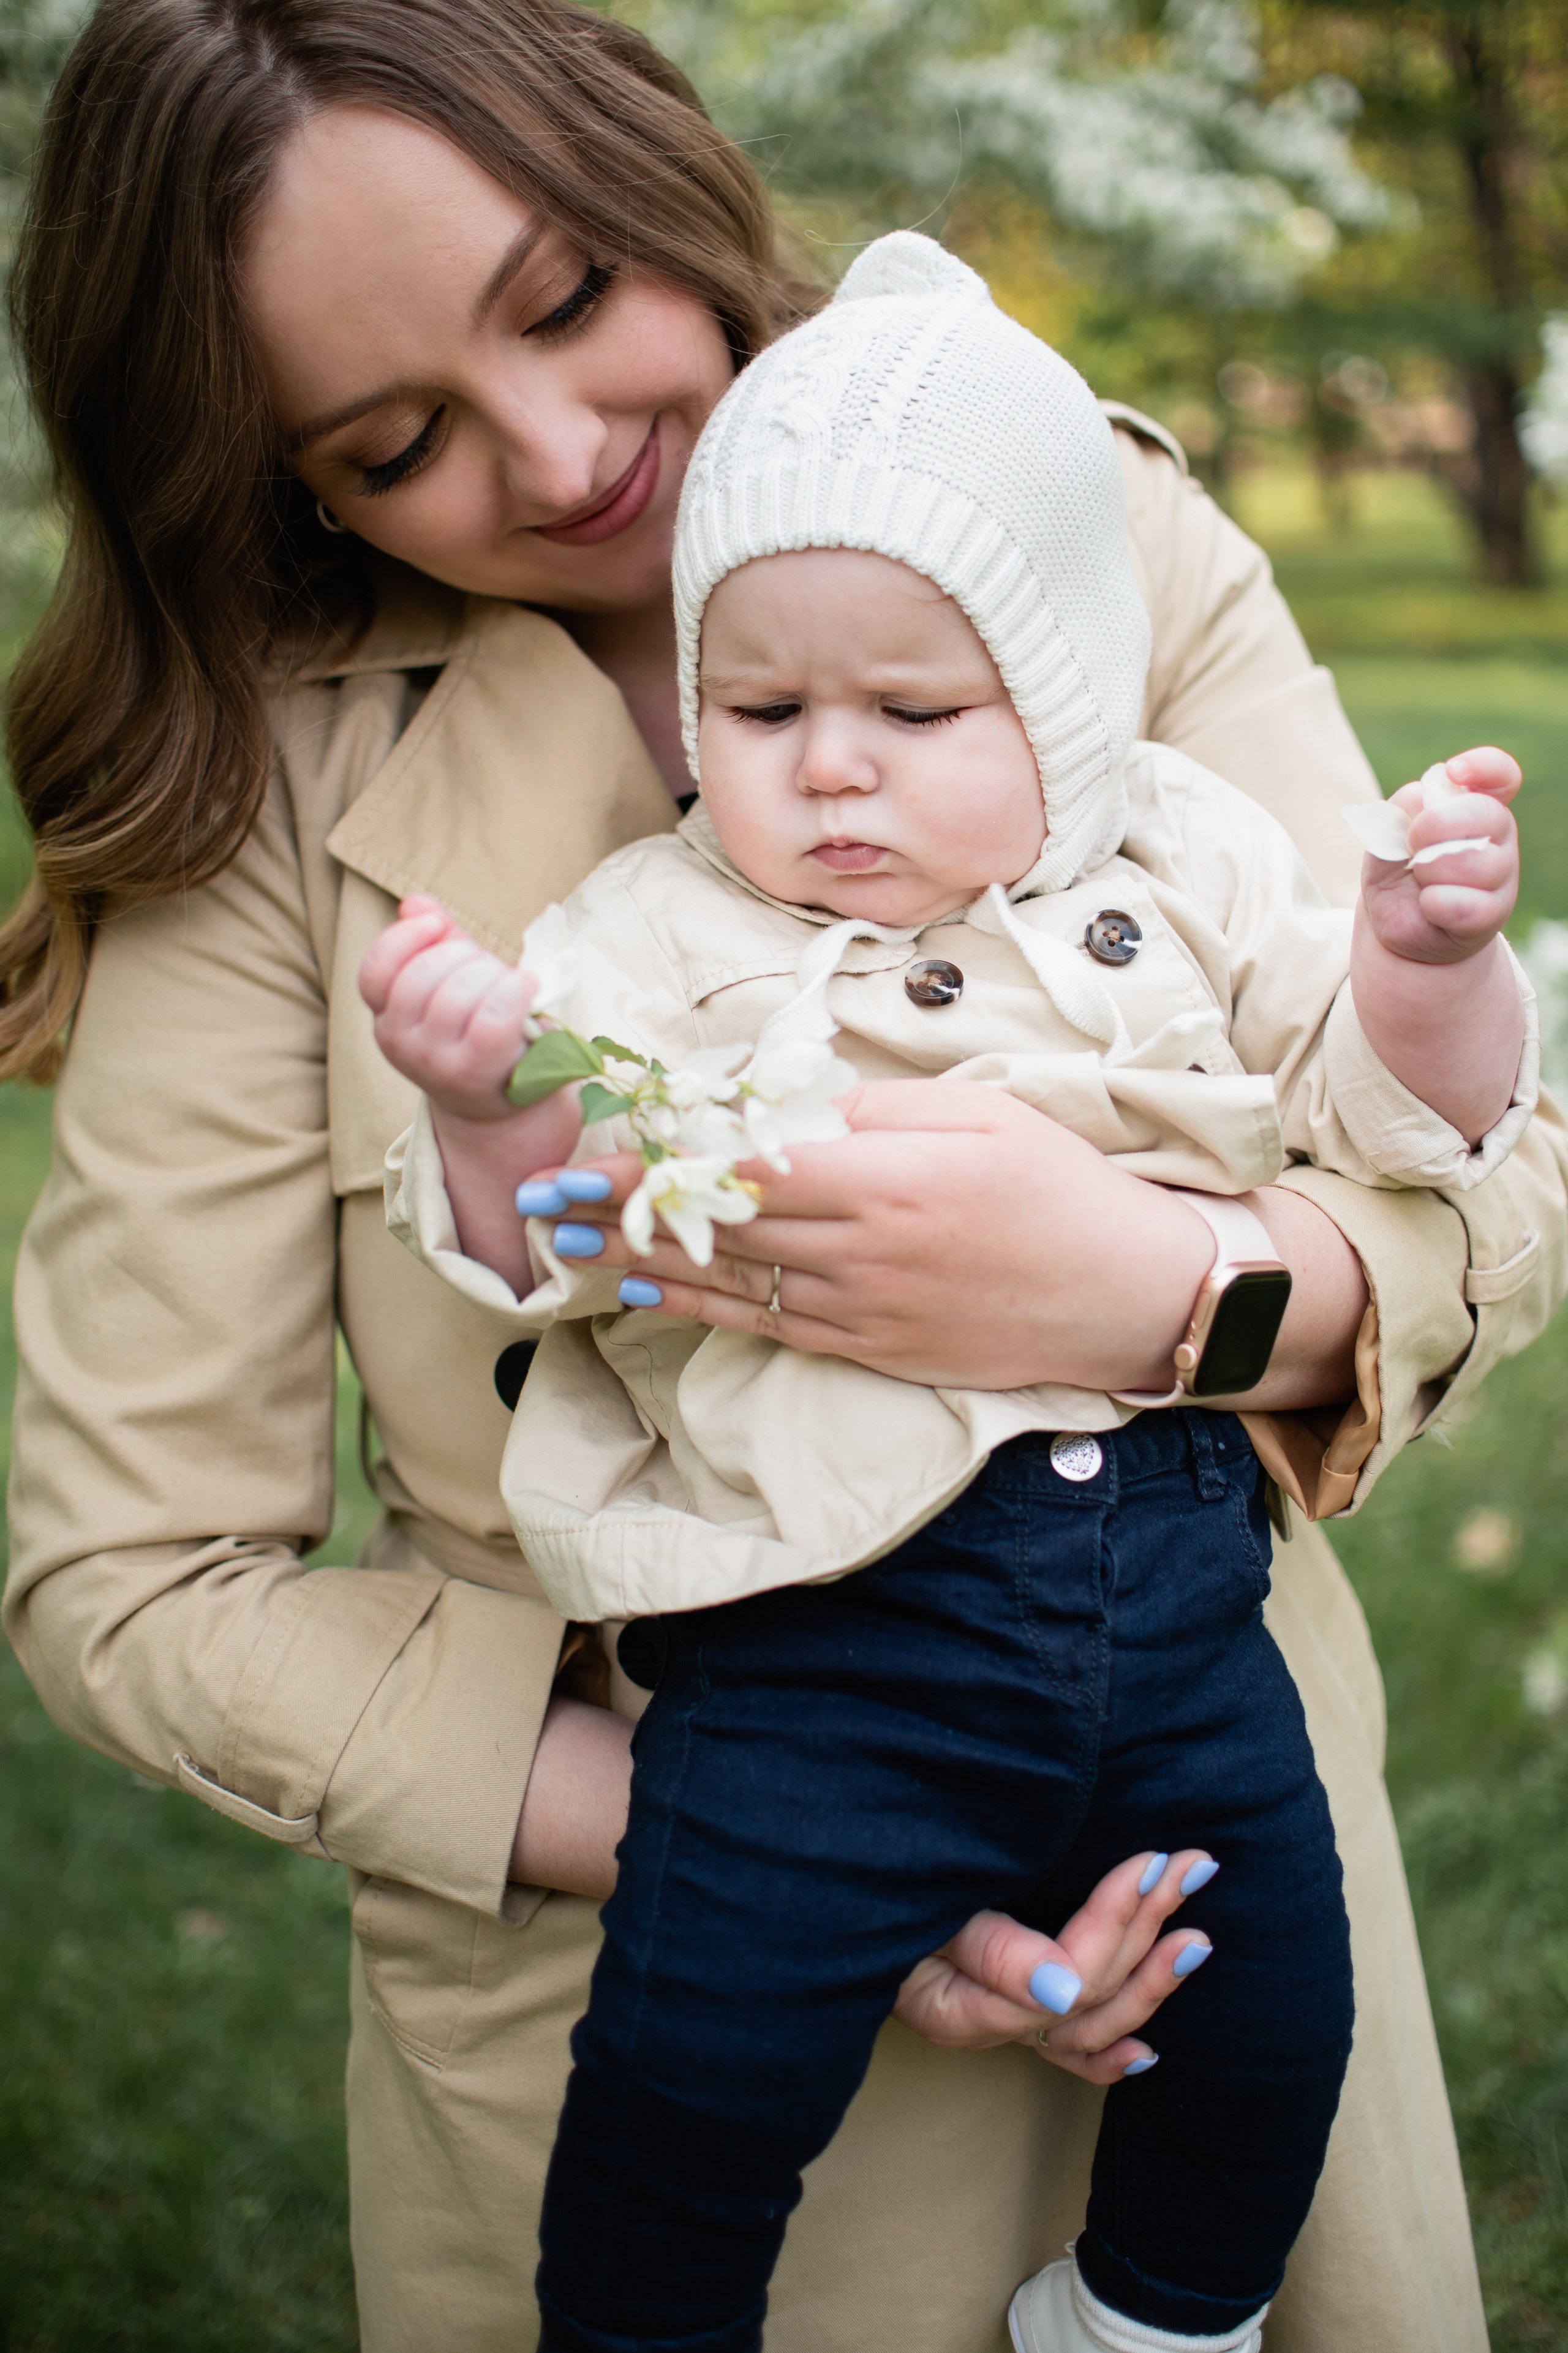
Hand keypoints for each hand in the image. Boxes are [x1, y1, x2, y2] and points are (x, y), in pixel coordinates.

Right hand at [361, 894, 582, 1283]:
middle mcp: (401, 1044)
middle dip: (466, 958)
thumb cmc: (480, 1034)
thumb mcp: (451, 986)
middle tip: (491, 971)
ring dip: (495, 976)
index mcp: (387, 1019)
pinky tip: (529, 987)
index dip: (404, 939)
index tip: (438, 926)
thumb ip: (434, 943)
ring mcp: (435, 1063)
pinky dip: (515, 992)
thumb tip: (414, 902)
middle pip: (424, 974)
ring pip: (460, 991)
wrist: (509, 1109)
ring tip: (511, 988)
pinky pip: (493, 1017)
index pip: (375, 971)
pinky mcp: (476, 1075)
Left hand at [525, 1083, 1365, 1408]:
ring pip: (730, 1284)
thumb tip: (784, 1109)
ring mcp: (863, 1311)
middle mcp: (864, 1253)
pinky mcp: (870, 1350)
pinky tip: (644, 1299)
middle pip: (720, 1228)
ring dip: (641, 1265)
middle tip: (541, 1196)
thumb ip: (876, 1112)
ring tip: (566, 1247)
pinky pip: (765, 1328)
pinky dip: (698, 1312)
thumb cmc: (1060, 1190)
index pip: (750, 1167)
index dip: (663, 1159)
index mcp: (890, 1181)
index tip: (595, 1145)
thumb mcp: (979, 1117)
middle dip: (623, 1211)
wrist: (1125, 1296)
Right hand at [892, 1851, 1218, 2084]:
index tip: (1153, 1860)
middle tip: (1192, 1867)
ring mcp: (998, 2025)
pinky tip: (1150, 2051)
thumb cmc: (864, 1880)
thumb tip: (1062, 1986)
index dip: (1114, 1920)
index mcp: (956, 2006)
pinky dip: (1111, 2052)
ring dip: (1149, 1979)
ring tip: (1197, 1935)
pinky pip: (1065, 2050)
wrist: (816, 1888)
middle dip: (1144, 1930)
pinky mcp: (1006, 2014)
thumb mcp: (918, 1907)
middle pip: (1085, 1997)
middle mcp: (984, 2027)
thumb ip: (987, 1947)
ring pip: (1088, 2025)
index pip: (1061, 1976)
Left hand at [1359, 745, 1519, 965]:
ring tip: (1418, 878)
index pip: (1500, 774)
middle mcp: (1497, 834)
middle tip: (1411, 844)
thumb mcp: (1386, 834)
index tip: (1455, 772)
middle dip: (1435, 826)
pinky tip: (1427, 904)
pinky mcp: (1494, 914)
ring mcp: (1502, 874)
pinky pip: (1466, 904)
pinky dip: (1434, 903)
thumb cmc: (1396, 869)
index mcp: (1474, 803)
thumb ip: (1404, 809)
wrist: (1396, 922)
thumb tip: (1426, 797)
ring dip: (1430, 870)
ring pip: (1477, 862)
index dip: (1484, 766)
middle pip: (1487, 813)